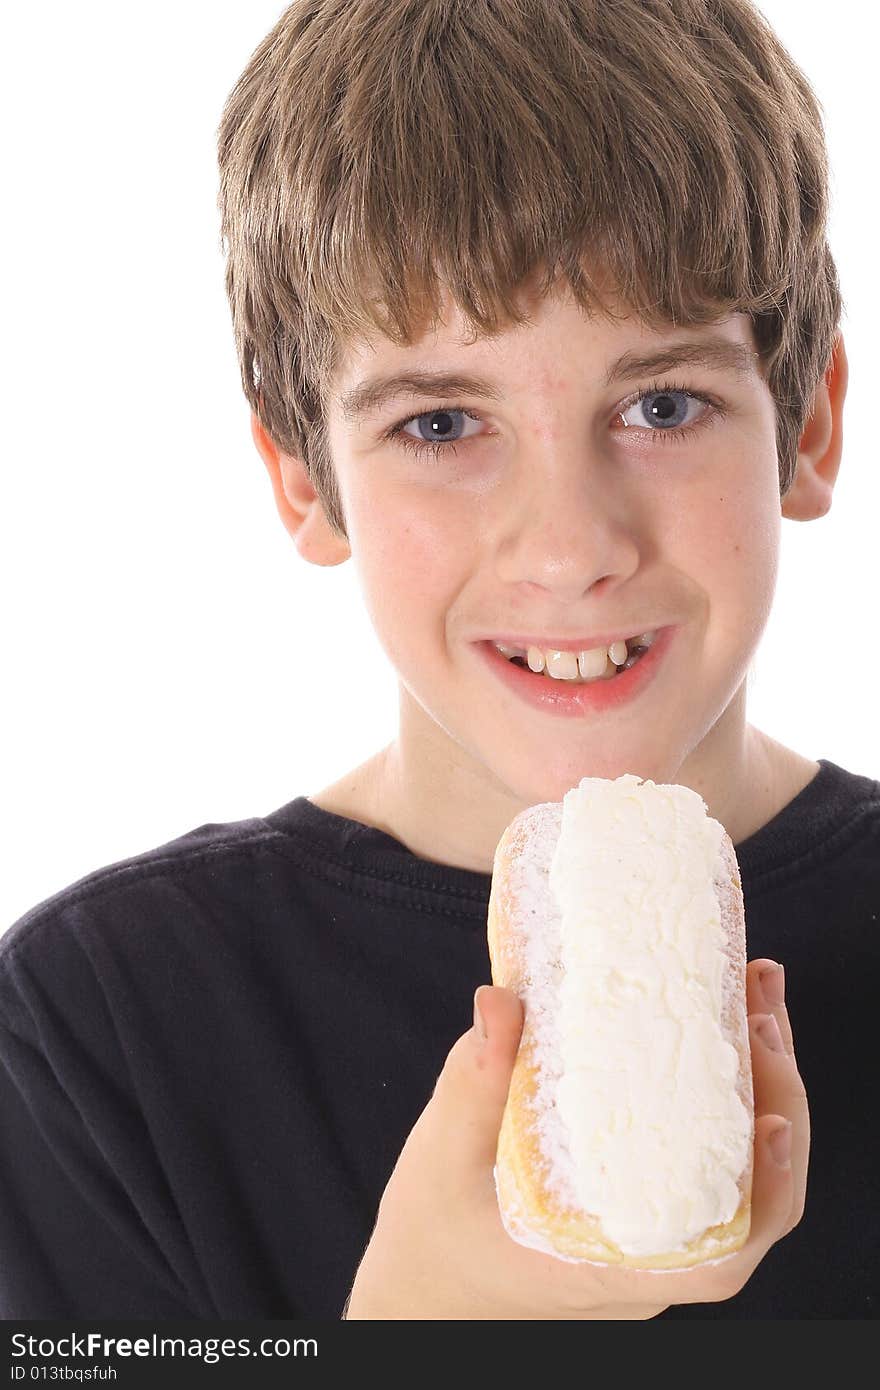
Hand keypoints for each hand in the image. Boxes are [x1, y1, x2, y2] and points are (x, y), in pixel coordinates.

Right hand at [345, 958, 807, 1318]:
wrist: (425, 1285)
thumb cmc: (434, 1235)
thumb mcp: (443, 1157)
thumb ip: (473, 1081)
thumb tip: (501, 1002)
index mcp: (610, 1266)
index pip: (724, 1251)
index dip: (765, 1184)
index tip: (771, 1116)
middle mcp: (651, 1262)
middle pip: (754, 1197)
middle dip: (775, 1094)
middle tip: (760, 1006)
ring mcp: (657, 1239)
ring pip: (743, 1175)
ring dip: (760, 1087)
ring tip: (754, 1000)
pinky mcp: (650, 1209)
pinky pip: (716, 1162)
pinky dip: (731, 1100)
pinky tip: (722, 1036)